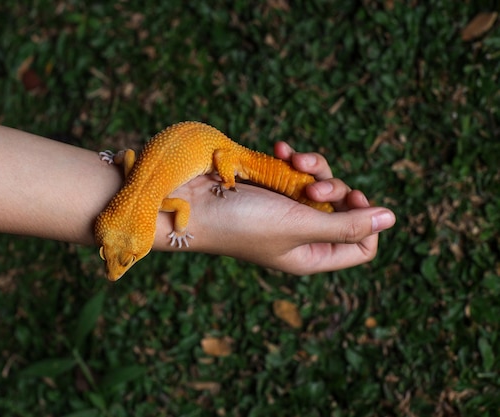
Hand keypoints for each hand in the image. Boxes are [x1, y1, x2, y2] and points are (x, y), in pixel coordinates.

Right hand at [154, 142, 395, 274]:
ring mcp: (285, 208)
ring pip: (322, 183)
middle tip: (312, 188)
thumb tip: (392, 218)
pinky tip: (281, 146)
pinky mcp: (271, 185)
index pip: (362, 246)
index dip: (367, 221)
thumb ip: (347, 225)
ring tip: (295, 161)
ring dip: (314, 167)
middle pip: (344, 209)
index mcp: (310, 255)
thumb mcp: (298, 226)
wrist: (189, 202)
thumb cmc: (240, 222)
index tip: (352, 199)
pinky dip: (294, 157)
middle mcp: (300, 233)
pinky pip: (297, 168)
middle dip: (334, 189)